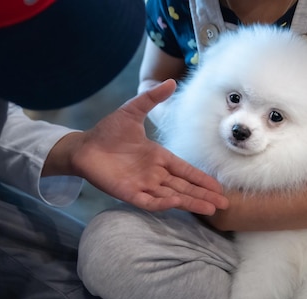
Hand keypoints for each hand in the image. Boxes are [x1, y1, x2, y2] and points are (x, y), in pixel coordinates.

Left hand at [44, 79, 228, 214]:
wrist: (83, 146)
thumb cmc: (107, 132)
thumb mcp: (132, 112)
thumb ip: (151, 99)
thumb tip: (171, 82)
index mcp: (158, 157)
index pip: (186, 171)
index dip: (202, 179)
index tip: (218, 187)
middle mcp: (154, 174)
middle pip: (184, 187)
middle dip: (203, 195)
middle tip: (223, 203)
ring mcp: (143, 185)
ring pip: (172, 197)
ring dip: (191, 202)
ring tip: (210, 208)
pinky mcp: (129, 193)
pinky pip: (150, 202)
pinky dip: (164, 203)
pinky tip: (178, 203)